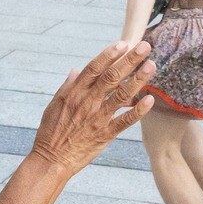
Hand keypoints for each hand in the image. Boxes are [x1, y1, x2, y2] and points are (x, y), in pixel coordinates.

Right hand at [30, 41, 156, 176]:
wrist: (51, 160)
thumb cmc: (51, 132)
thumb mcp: (54, 105)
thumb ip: (68, 86)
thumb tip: (76, 70)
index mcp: (74, 92)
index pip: (94, 68)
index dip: (110, 54)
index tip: (124, 43)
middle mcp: (87, 102)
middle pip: (111, 76)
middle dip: (129, 60)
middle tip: (145, 46)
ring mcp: (97, 118)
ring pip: (121, 95)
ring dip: (138, 79)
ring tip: (151, 66)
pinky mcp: (105, 134)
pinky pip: (124, 121)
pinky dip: (138, 111)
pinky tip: (150, 99)